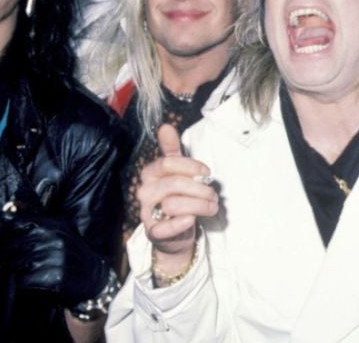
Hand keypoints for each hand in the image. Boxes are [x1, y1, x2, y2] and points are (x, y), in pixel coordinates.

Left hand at [1, 209, 107, 305]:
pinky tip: (31, 280)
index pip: (19, 222)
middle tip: (9, 259)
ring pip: (18, 264)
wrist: (95, 275)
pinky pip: (25, 280)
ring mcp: (57, 258)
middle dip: (8, 254)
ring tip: (24, 270)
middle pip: (14, 245)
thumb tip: (4, 216)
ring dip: (16, 268)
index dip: (6, 231)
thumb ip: (37, 223)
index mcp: (55, 226)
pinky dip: (24, 281)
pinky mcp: (57, 278)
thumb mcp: (60, 231)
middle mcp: (56, 239)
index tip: (0, 239)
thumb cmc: (72, 252)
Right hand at [136, 124, 217, 268]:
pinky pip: (164, 228)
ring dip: (199, 205)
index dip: (192, 167)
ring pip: (173, 204)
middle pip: (174, 183)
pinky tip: (191, 220)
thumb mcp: (177, 172)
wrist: (176, 233)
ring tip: (211, 207)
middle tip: (214, 195)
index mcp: (150, 174)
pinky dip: (179, 224)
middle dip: (200, 189)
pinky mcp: (153, 233)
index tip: (207, 173)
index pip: (168, 163)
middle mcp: (144, 192)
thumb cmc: (178, 197)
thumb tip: (165, 126)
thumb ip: (172, 150)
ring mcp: (146, 213)